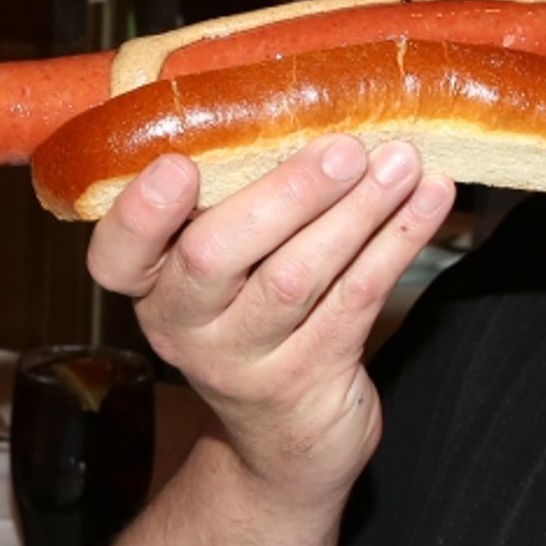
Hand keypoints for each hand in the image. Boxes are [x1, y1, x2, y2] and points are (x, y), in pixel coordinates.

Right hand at [86, 135, 455, 506]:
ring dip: (358, 211)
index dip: (140, 213)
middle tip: (345, 148)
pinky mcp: (308, 379)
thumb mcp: (223, 273)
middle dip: (286, 195)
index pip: (115, 255)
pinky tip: (430, 199)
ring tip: (402, 161)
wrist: (286, 444)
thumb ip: (238, 201)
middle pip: (216, 255)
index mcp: (151, 285)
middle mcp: (184, 327)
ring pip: (298, 276)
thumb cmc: (257, 317)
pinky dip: (398, 242)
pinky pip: (356, 300)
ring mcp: (244, 362)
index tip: (179, 164)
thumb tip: (302, 100)